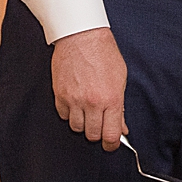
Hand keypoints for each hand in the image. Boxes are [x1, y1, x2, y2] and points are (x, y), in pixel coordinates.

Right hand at [51, 27, 127, 150]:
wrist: (81, 36)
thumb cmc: (104, 54)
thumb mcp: (120, 79)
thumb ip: (120, 105)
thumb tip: (121, 126)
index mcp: (111, 99)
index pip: (110, 135)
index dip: (112, 144)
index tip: (111, 145)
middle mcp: (92, 103)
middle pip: (93, 135)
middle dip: (98, 132)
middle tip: (101, 122)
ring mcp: (74, 100)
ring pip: (77, 128)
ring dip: (83, 123)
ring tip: (88, 110)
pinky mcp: (59, 95)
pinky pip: (64, 116)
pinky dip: (70, 113)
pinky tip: (76, 102)